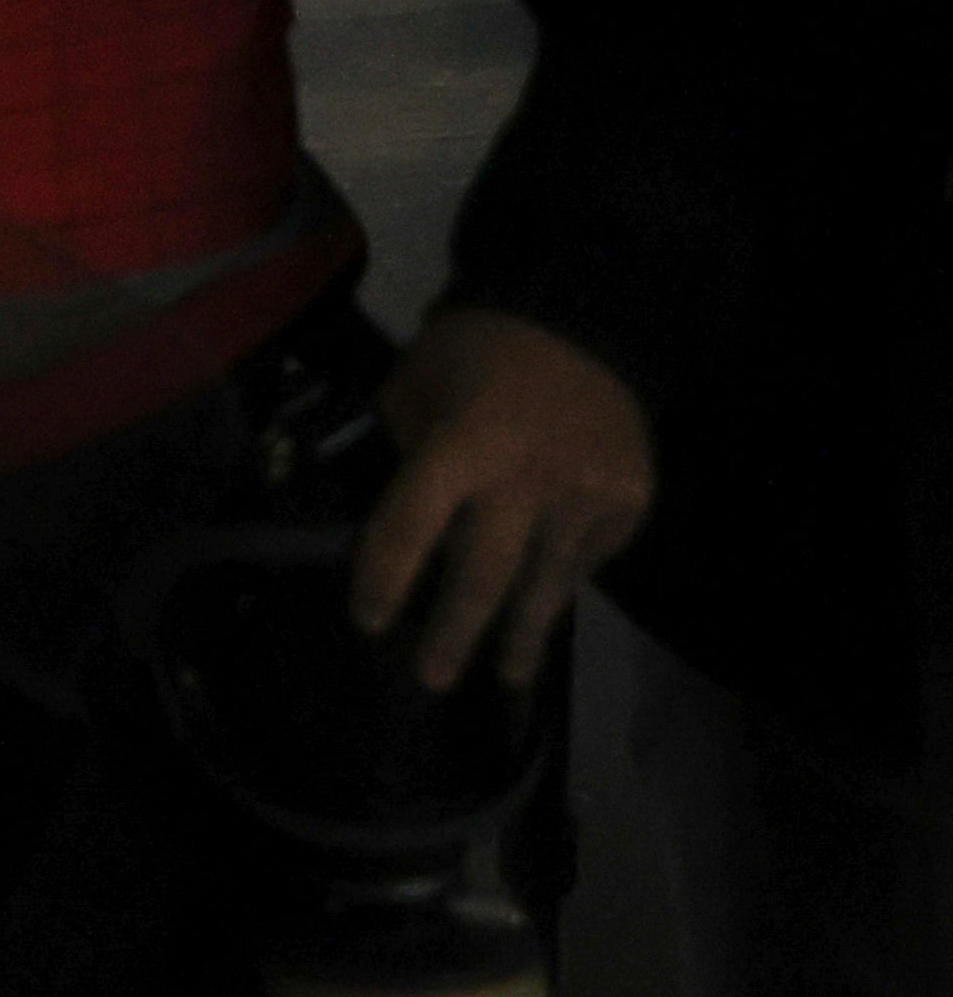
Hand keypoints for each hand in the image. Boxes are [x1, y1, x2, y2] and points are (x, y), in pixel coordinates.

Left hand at [355, 306, 653, 694]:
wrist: (581, 318)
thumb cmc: (477, 347)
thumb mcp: (415, 382)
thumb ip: (405, 446)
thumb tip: (408, 512)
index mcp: (461, 446)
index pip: (411, 528)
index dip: (386, 578)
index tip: (369, 621)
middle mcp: (525, 483)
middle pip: (483, 577)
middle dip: (453, 634)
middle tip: (430, 678)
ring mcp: (585, 498)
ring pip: (546, 584)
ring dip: (520, 636)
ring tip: (503, 678)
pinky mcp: (627, 503)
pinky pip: (587, 558)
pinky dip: (563, 583)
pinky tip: (545, 607)